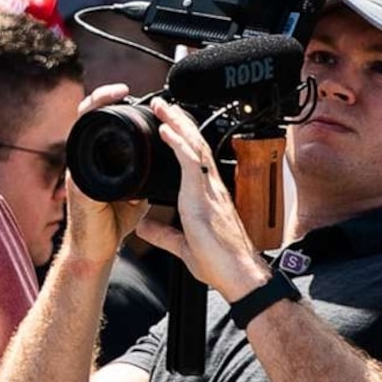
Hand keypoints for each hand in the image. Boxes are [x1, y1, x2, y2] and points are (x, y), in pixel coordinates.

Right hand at [55, 84, 149, 265]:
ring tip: (112, 97)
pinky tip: (106, 130)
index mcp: (96, 162)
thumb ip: (142, 181)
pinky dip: (94, 140)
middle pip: (86, 120)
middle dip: (100, 99)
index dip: (108, 105)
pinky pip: (84, 157)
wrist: (96, 250)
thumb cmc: (109, 226)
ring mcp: (78, 172)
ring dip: (95, 110)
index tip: (126, 93)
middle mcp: (83, 163)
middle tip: (120, 90)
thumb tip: (159, 172)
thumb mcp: (132, 197)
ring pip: (81, 131)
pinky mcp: (80, 186)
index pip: (98, 125)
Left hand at [133, 102, 270, 298]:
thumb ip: (163, 234)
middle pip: (196, 146)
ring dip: (177, 124)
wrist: (237, 276)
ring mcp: (210, 191)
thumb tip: (144, 225)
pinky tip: (166, 129)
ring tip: (162, 106)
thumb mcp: (182, 246)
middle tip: (163, 105)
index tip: (168, 124)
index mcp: (207, 198)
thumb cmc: (219, 264)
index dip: (183, 140)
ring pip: (195, 148)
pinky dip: (178, 143)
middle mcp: (211, 190)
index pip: (195, 161)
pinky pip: (192, 163)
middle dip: (179, 123)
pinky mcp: (205, 197)